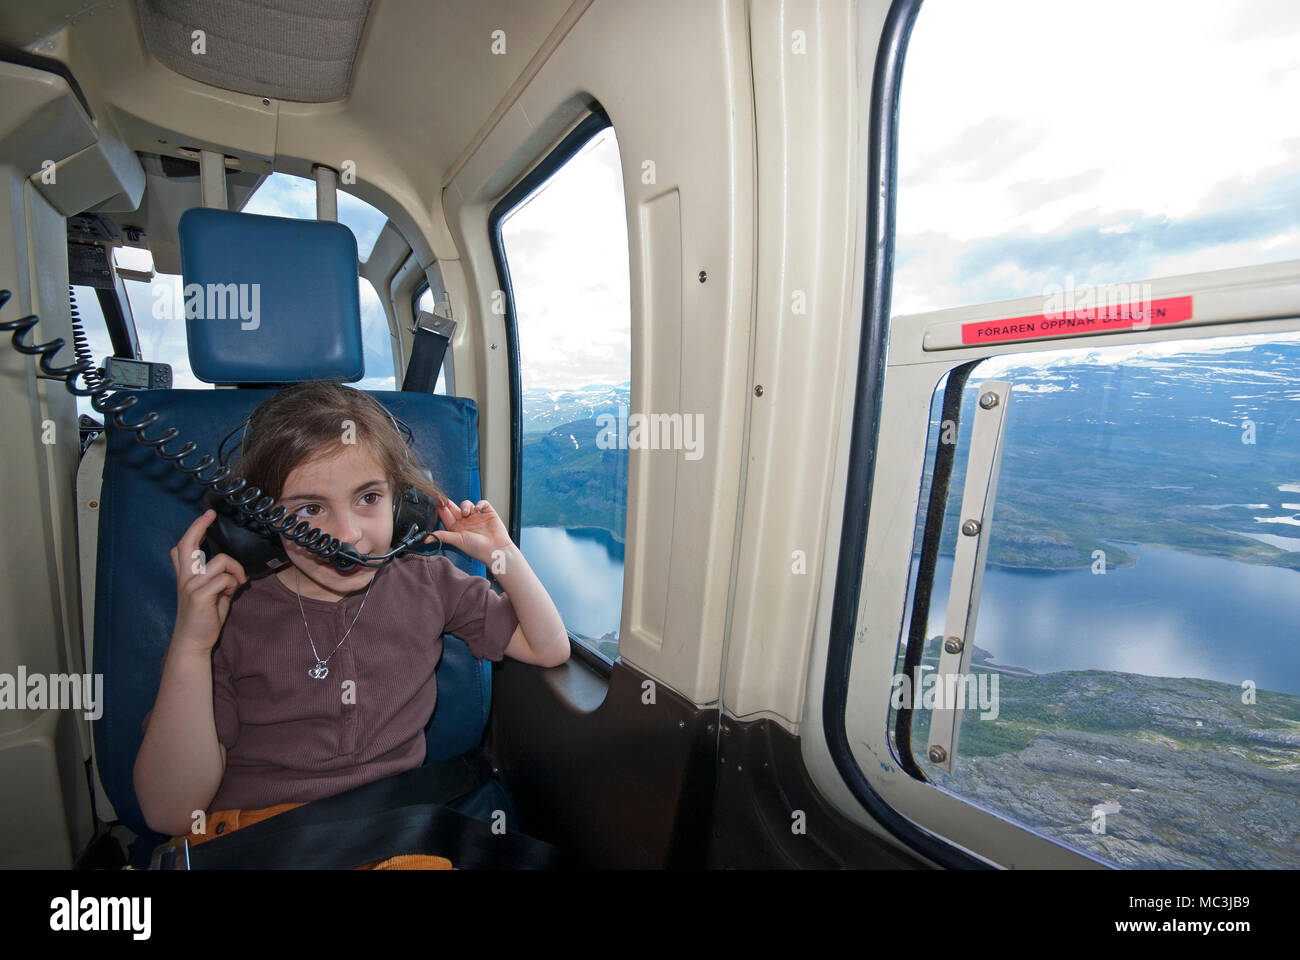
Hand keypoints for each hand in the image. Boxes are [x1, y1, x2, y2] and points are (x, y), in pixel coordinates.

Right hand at [170, 509, 247, 652]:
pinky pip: (225, 579)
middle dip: (199, 526)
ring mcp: (191, 586)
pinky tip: (230, 594)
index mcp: (186, 576)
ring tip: (236, 583)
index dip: (195, 529)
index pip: (184, 547)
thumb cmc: (205, 618)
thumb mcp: (212, 594)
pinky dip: (233, 584)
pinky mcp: (199, 596)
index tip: (208, 515)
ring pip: (220, 562)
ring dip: (235, 570)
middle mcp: (185, 578)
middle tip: (211, 516)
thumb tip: (233, 570)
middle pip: (187, 544)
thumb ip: (218, 579)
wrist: (194, 641)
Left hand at [424, 498, 511, 566]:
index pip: (446, 516)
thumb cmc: (477, 548)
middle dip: (449, 503)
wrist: (496, 550)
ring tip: (468, 513)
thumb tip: (426, 539)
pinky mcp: (488, 513)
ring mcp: (477, 517)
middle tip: (444, 499)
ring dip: (465, 506)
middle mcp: (466, 522)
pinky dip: (479, 503)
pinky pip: (482, 503)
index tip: (437, 502)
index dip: (441, 509)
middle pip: (455, 508)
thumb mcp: (457, 540)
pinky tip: (478, 509)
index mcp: (457, 529)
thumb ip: (443, 536)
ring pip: (467, 504)